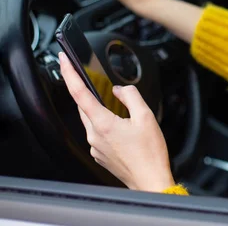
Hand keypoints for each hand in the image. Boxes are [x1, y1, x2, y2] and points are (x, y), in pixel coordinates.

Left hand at [59, 52, 174, 191]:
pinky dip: (105, 123)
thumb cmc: (150, 153)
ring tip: (118, 108)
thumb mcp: (146, 117)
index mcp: (103, 124)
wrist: (150, 180)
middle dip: (84, 90)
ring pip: (91, 119)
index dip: (69, 74)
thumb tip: (119, 90)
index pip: (79, 93)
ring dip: (99, 109)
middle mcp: (94, 136)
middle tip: (86, 76)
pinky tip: (121, 126)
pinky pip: (98, 132)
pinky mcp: (100, 154)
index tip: (64, 60)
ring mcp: (96, 147)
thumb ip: (131, 97)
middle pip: (83, 106)